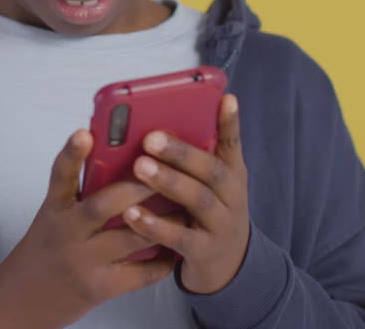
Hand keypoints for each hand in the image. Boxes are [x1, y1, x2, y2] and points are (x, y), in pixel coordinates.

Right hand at [0, 130, 176, 328]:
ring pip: (130, 237)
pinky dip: (162, 261)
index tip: (84, 133)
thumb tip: (123, 160)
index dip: (72, 154)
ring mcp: (83, 262)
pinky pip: (139, 273)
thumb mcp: (55, 215)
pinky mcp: (99, 288)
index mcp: (55, 208)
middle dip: (140, 186)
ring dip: (163, 222)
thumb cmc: (49, 247)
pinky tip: (175, 250)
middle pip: (105, 204)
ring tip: (186, 207)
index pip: (60, 175)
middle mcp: (66, 232)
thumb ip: (81, 193)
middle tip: (167, 169)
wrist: (23, 298)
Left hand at [124, 93, 250, 294]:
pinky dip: (155, 225)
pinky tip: (131, 214)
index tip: (225, 98)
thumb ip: (192, 160)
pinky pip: (180, 237)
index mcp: (232, 174)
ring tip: (139, 167)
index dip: (230, 122)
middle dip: (181, 153)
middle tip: (150, 138)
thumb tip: (154, 125)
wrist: (225, 265)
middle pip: (212, 171)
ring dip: (168, 182)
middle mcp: (233, 197)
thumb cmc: (206, 213)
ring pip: (197, 200)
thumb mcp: (210, 186)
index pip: (232, 143)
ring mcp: (221, 226)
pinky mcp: (204, 252)